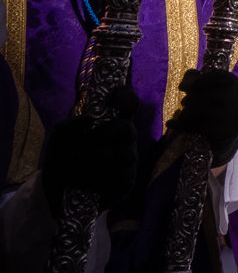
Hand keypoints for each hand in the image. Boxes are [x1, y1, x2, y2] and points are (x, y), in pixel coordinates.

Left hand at [42, 90, 138, 210]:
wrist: (56, 191)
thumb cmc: (61, 158)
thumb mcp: (58, 139)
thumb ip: (70, 125)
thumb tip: (90, 119)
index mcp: (112, 123)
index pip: (128, 103)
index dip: (126, 97)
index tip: (113, 99)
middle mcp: (124, 139)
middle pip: (127, 129)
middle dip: (101, 136)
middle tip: (82, 145)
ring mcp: (129, 159)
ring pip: (122, 155)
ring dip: (94, 161)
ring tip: (75, 168)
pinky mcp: (126, 181)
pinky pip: (119, 177)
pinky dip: (96, 180)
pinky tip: (84, 183)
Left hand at [168, 68, 237, 165]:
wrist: (229, 134)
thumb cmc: (218, 106)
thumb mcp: (214, 90)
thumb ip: (198, 81)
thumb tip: (183, 85)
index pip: (218, 76)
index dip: (198, 80)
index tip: (183, 87)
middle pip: (210, 94)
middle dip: (192, 97)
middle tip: (183, 102)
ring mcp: (234, 117)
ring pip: (205, 111)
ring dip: (187, 112)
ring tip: (181, 114)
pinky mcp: (224, 132)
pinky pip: (199, 127)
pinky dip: (181, 125)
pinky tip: (170, 123)